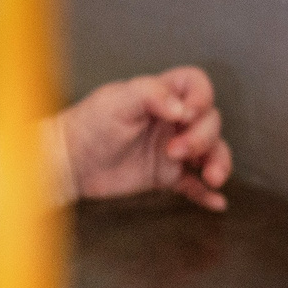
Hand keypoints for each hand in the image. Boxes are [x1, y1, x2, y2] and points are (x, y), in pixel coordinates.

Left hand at [62, 66, 232, 210]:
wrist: (69, 162)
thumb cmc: (87, 125)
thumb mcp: (116, 100)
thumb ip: (151, 94)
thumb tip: (181, 106)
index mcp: (161, 97)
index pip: (197, 86)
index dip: (202, 97)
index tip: (189, 114)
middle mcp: (171, 122)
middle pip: (210, 122)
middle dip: (202, 137)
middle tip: (176, 150)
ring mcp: (171, 149)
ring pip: (211, 152)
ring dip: (218, 163)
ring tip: (212, 177)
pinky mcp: (165, 176)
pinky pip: (194, 185)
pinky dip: (207, 193)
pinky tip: (216, 201)